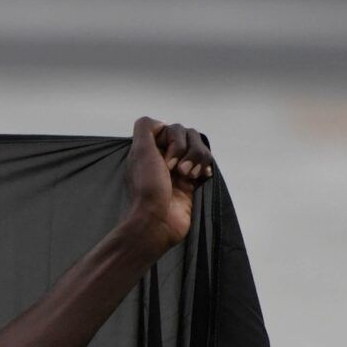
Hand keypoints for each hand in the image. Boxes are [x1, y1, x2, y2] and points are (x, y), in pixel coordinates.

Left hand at [121, 118, 212, 255]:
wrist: (156, 222)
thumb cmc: (147, 188)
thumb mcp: (140, 151)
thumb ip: (145, 128)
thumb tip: (161, 123)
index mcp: (151, 150)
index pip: (173, 129)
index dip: (174, 140)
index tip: (165, 159)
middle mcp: (165, 158)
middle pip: (190, 136)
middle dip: (188, 150)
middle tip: (177, 170)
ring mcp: (179, 170)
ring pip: (200, 149)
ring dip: (198, 160)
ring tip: (188, 176)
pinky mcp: (192, 183)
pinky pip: (206, 165)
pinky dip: (206, 167)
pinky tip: (202, 177)